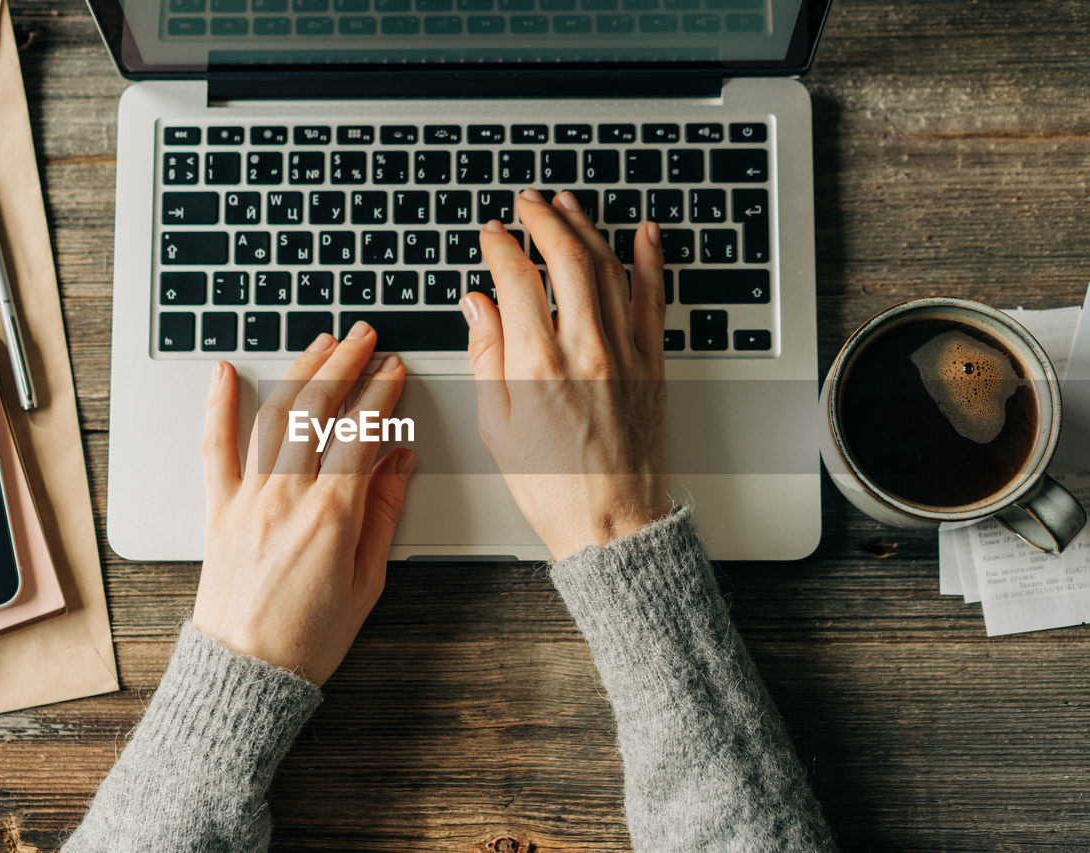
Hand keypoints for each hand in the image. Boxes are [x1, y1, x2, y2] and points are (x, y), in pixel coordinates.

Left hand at [192, 324, 416, 686]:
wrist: (246, 670)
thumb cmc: (309, 637)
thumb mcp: (367, 579)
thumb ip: (384, 513)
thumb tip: (401, 460)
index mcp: (332, 515)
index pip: (363, 433)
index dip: (383, 394)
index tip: (395, 371)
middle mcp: (287, 497)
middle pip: (318, 410)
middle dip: (345, 364)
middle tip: (364, 338)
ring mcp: (248, 499)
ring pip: (274, 417)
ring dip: (299, 372)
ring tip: (320, 344)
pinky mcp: (218, 509)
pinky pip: (215, 448)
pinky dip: (218, 406)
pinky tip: (226, 372)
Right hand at [462, 189, 672, 560]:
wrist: (612, 521)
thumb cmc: (553, 484)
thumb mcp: (498, 425)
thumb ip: (487, 355)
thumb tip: (478, 305)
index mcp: (537, 365)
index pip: (517, 279)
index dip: (500, 246)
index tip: (492, 234)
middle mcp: (585, 349)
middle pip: (566, 257)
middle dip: (543, 219)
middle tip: (528, 203)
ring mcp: (624, 352)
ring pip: (608, 267)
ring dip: (586, 227)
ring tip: (568, 204)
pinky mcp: (652, 363)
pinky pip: (653, 297)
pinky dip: (650, 260)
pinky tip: (643, 234)